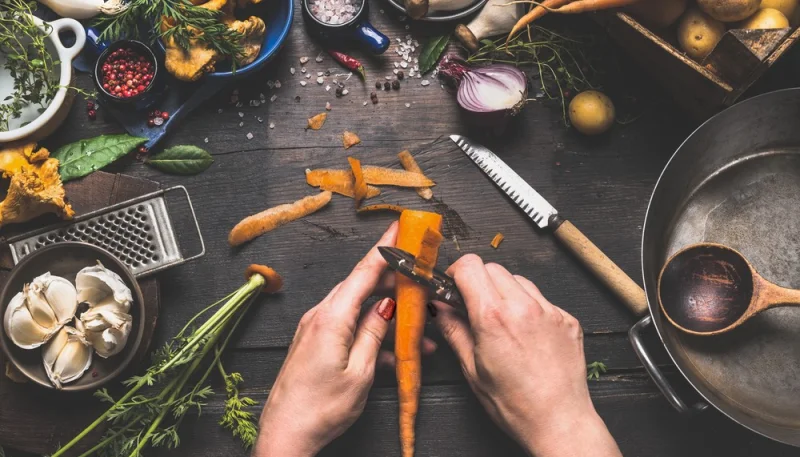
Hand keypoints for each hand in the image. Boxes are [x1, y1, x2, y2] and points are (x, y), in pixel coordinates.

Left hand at [253, 223, 399, 456]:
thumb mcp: (360, 373)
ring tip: (418, 329)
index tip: (400, 226)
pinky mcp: (314, 343)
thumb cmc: (319, 410)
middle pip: (361, 286)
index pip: (363, 271)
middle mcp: (320, 316)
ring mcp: (315, 329)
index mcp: (331, 318)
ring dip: (387, 315)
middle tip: (418, 275)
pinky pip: (348, 326)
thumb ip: (375, 334)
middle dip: (392, 280)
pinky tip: (393, 352)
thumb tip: (387, 307)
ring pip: (358, 308)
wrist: (285, 434)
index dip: (385, 247)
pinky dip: (371, 333)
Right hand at [430, 255, 621, 456]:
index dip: (456, 272)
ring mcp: (549, 310)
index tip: (453, 286)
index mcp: (493, 317)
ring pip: (518, 279)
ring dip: (504, 291)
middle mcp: (523, 307)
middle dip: (478, 281)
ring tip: (501, 321)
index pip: (470, 266)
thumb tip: (440, 308)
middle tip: (474, 306)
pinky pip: (541, 298)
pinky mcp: (567, 318)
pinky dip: (528, 306)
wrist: (559, 421)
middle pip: (493, 268)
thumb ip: (454, 330)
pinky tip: (525, 332)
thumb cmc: (515, 404)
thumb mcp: (472, 369)